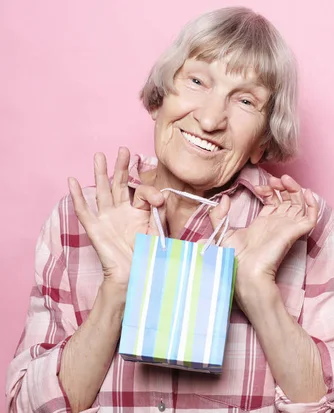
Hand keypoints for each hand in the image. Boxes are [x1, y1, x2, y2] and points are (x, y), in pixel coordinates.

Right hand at [68, 148, 164, 287]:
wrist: (136, 277)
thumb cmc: (150, 257)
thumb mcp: (159, 233)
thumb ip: (162, 214)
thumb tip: (165, 196)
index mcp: (139, 213)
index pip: (141, 192)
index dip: (150, 192)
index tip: (159, 199)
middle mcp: (122, 213)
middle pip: (119, 184)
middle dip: (121, 166)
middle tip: (123, 149)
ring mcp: (107, 219)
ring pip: (102, 191)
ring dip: (100, 173)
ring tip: (99, 155)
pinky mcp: (96, 229)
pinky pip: (84, 211)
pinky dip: (78, 196)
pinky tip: (73, 181)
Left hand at [209, 175, 318, 310]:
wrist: (244, 271)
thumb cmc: (234, 258)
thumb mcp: (221, 231)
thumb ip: (218, 214)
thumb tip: (223, 198)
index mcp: (263, 223)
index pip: (273, 201)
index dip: (269, 190)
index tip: (259, 187)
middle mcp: (277, 224)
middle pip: (288, 200)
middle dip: (283, 186)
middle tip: (274, 180)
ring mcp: (287, 227)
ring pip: (300, 204)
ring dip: (296, 189)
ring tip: (286, 181)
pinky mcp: (295, 232)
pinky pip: (311, 217)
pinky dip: (313, 204)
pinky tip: (306, 192)